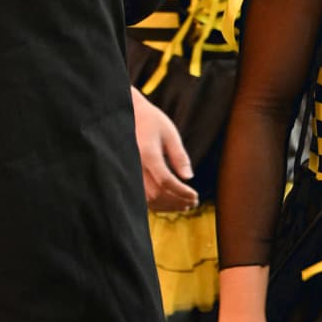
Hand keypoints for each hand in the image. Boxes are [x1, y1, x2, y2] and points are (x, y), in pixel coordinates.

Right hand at [131, 87, 198, 211]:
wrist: (126, 116)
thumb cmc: (150, 121)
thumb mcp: (169, 133)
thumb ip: (179, 156)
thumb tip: (188, 177)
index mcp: (147, 154)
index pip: (166, 181)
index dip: (182, 192)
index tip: (195, 195)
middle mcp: (135, 166)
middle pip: (157, 194)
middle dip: (177, 201)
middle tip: (194, 202)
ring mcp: (129, 173)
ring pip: (148, 200)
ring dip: (168, 206)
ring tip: (185, 204)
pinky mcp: (128, 176)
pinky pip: (141, 197)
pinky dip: (157, 203)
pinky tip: (170, 202)